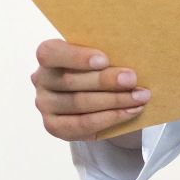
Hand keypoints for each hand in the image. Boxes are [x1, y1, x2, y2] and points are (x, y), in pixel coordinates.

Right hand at [32, 39, 150, 142]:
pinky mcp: (54, 126)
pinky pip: (83, 124)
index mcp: (47, 55)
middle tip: (132, 79)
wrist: (91, 95)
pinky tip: (130, 112)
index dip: (77, 57)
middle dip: (105, 81)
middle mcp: (40, 79)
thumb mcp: (94, 57)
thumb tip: (129, 59)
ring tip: (140, 97)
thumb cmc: (94, 69)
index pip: (51, 53)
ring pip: (80, 103)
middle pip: (70, 81)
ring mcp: (45, 104)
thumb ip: (102, 57)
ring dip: (114, 101)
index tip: (105, 59)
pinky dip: (110, 118)